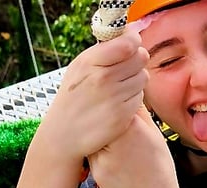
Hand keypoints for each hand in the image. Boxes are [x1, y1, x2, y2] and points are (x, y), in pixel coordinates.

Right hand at [41, 27, 149, 160]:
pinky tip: (118, 103)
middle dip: (136, 60)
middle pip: (140, 57)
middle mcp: (102, 78)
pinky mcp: (123, 116)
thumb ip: (103, 51)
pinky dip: (133, 98)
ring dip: (135, 80)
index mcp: (90, 62)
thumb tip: (131, 33)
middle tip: (126, 68)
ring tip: (118, 87)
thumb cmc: (73, 98)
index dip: (134, 42)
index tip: (130, 45)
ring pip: (143, 77)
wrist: (63, 135)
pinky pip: (140, 97)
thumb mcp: (78, 68)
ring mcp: (114, 98)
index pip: (128, 43)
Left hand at [88, 106, 179, 187]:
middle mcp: (116, 141)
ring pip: (92, 136)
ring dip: (98, 136)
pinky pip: (91, 154)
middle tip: (116, 131)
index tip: (116, 107)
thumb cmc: (157, 167)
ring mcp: (104, 157)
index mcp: (132, 127)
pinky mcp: (96, 170)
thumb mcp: (154, 133)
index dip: (113, 104)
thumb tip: (129, 93)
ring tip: (117, 147)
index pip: (112, 104)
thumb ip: (139, 112)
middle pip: (99, 119)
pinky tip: (114, 160)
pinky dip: (97, 154)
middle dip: (103, 120)